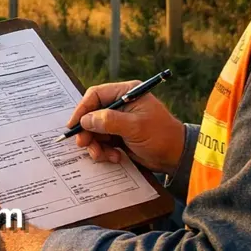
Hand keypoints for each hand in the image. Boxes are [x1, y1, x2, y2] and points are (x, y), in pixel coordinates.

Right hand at [67, 80, 185, 174]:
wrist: (176, 157)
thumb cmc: (161, 136)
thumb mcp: (135, 127)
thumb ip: (109, 121)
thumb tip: (86, 120)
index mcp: (127, 93)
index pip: (96, 95)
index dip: (82, 109)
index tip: (74, 124)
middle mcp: (121, 104)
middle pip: (92, 114)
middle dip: (87, 131)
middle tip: (84, 144)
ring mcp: (119, 121)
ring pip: (94, 130)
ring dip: (95, 145)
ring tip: (102, 155)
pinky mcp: (119, 136)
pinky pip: (102, 142)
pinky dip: (103, 151)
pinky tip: (114, 157)